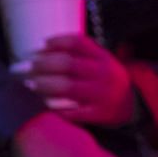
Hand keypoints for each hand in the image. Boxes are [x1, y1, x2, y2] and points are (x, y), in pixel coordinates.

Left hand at [21, 34, 136, 127]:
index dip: (57, 42)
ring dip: (44, 84)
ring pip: (67, 87)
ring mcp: (101, 95)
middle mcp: (104, 74)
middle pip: (68, 64)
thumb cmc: (106, 80)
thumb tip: (43, 49)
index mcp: (103, 57)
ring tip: (30, 83)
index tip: (40, 46)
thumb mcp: (102, 61)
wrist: (130, 106)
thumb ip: (81, 54)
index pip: (78, 43)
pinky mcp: (98, 114)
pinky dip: (55, 107)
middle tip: (26, 67)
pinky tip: (44, 104)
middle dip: (43, 64)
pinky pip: (71, 111)